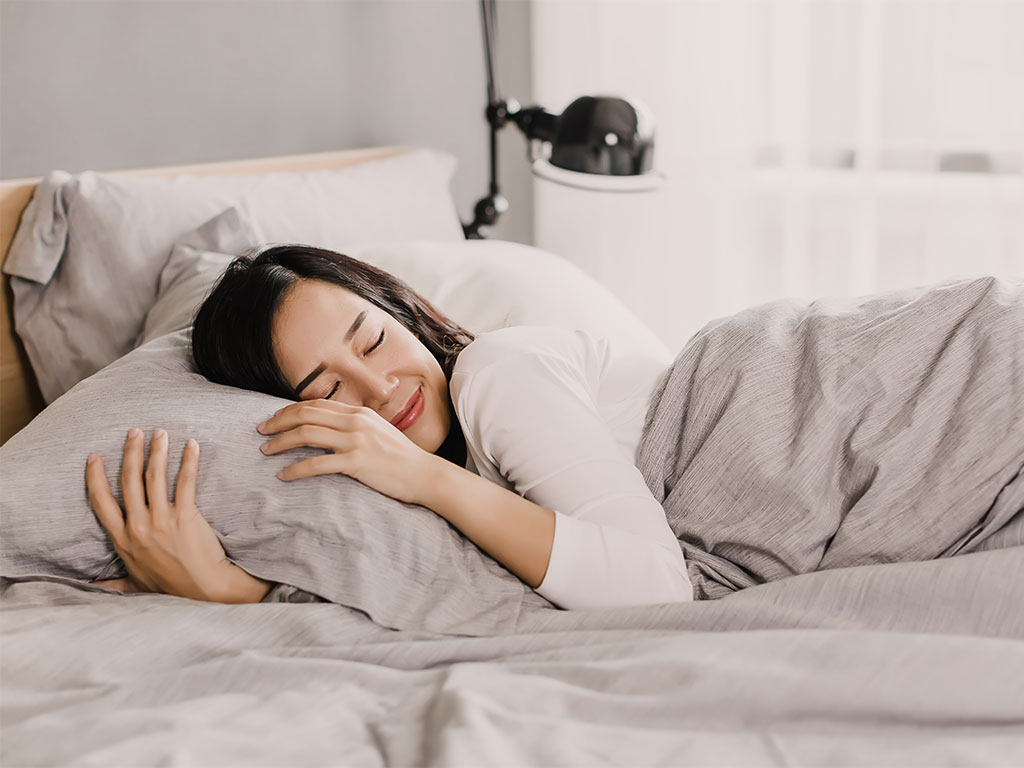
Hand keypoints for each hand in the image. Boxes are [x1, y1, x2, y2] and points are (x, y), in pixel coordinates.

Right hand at [86, 428, 230, 600]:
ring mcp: (161, 520)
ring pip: (154, 476)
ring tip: (160, 432)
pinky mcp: (186, 516)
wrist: (203, 589)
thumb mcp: (135, 585)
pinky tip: (191, 444)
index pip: (101, 502)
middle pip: (129, 480)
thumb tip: (94, 587)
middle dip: (130, 451)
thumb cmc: (171, 587)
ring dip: (157, 450)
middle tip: (134, 431)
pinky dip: (189, 460)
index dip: (95, 477)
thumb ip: (114, 583)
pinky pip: (186, 481)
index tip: (94, 456)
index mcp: (122, 540)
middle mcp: (138, 526)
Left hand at [258, 400, 435, 504]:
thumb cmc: (401, 458)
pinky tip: (283, 475)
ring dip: (281, 442)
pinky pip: (317, 464)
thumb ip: (356, 428)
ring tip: (265, 451)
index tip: (274, 419)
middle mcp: (355, 422)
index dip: (290, 410)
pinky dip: (296, 469)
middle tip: (261, 432)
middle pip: (306, 415)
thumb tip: (331, 431)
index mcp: (359, 413)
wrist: (424, 474)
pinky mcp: (356, 463)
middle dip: (278, 422)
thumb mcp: (378, 433)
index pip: (316, 404)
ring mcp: (356, 441)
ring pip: (307, 434)